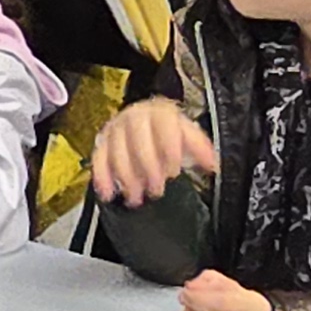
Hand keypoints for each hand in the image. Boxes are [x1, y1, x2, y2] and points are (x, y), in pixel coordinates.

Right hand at [88, 101, 216, 206]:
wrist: (145, 123)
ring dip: (127, 179)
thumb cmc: (168, 132)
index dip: (168, 149)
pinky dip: (102, 178)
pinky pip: (98, 159)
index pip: (163, 126)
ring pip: (116, 153)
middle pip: (138, 141)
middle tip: (156, 190)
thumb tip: (212, 164)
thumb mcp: (188, 136)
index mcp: (160, 112)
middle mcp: (135, 117)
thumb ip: (200, 149)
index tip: (174, 171)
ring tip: (137, 198)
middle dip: (147, 169)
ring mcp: (115, 129)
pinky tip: (109, 194)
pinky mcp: (102, 143)